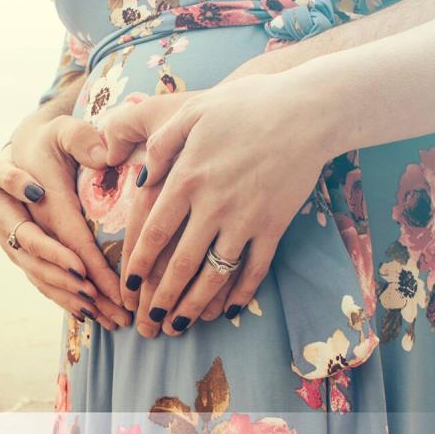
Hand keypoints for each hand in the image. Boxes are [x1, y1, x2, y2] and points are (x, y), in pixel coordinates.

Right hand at [9, 113, 132, 326]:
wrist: (16, 153)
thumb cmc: (47, 140)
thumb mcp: (63, 129)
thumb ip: (80, 137)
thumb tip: (103, 156)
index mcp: (16, 185)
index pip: (51, 226)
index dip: (72, 254)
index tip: (93, 276)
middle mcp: (5, 215)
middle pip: (35, 254)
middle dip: (67, 281)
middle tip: (99, 299)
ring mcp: (8, 237)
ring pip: (33, 271)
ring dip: (65, 295)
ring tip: (98, 313)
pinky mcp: (16, 250)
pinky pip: (35, 276)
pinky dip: (59, 296)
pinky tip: (88, 314)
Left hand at [119, 74, 334, 335]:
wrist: (306, 112)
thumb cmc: (245, 106)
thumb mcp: (191, 112)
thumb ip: (160, 145)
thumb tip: (139, 179)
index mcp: (187, 178)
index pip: (155, 232)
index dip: (139, 263)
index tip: (128, 286)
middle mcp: (213, 206)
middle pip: (181, 264)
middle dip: (162, 298)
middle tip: (148, 324)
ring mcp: (246, 220)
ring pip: (215, 275)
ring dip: (194, 305)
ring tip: (179, 327)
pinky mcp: (274, 227)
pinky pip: (255, 269)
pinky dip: (241, 294)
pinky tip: (228, 311)